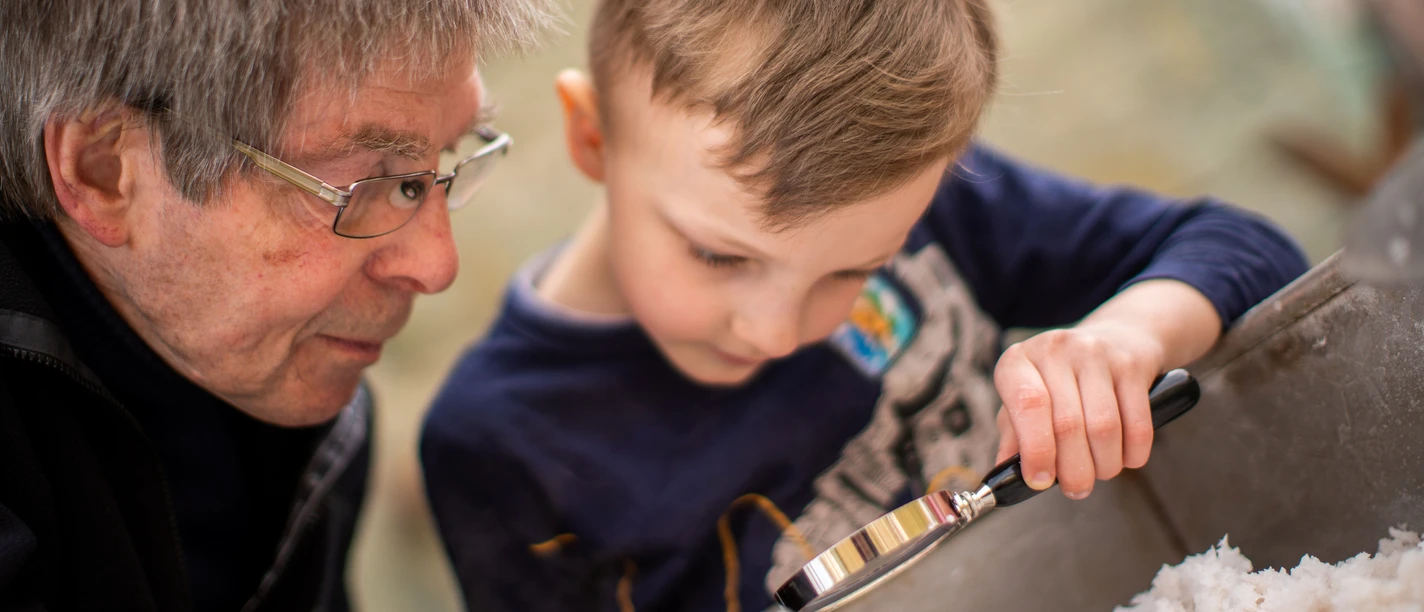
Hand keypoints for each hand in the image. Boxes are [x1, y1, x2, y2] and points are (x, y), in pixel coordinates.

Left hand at [992, 323, 1165, 499]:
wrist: (1116, 338)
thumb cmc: (1059, 380)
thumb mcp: (1027, 397)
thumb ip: (1013, 435)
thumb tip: (1003, 475)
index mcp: (1019, 361)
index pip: (1028, 405)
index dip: (1036, 450)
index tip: (1040, 481)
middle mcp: (1055, 350)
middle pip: (1068, 424)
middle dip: (1073, 469)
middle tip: (1076, 488)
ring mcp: (1096, 354)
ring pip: (1104, 427)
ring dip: (1104, 465)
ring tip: (1100, 472)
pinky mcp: (1132, 365)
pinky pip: (1137, 423)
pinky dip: (1133, 453)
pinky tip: (1125, 458)